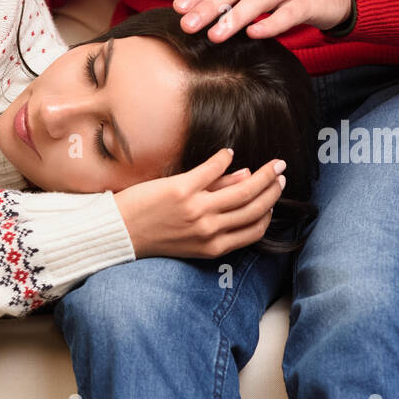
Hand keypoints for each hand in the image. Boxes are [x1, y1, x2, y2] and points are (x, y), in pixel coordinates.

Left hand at [114, 148, 286, 259]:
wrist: (118, 233)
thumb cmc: (153, 235)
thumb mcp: (191, 235)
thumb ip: (219, 212)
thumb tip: (245, 181)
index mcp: (213, 246)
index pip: (254, 229)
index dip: (269, 212)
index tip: (274, 197)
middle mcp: (209, 229)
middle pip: (254, 207)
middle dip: (273, 190)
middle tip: (280, 174)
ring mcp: (197, 209)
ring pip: (242, 189)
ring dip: (261, 174)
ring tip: (271, 163)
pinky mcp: (181, 189)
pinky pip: (212, 170)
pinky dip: (224, 159)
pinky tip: (228, 153)